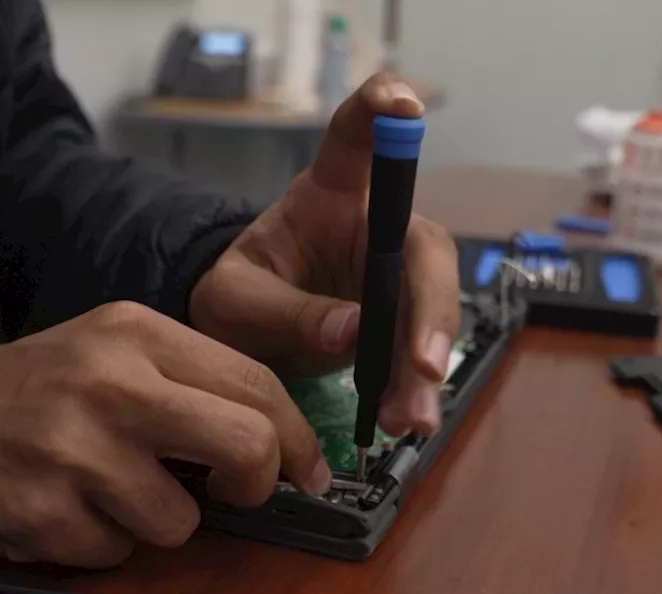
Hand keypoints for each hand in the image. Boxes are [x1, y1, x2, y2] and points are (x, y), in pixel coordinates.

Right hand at [0, 302, 331, 566]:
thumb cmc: (31, 388)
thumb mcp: (109, 351)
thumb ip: (188, 382)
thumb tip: (275, 444)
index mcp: (136, 332)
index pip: (256, 384)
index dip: (297, 437)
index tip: (309, 471)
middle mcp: (112, 384)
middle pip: (244, 445)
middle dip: (256, 483)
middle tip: (235, 493)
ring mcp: (75, 452)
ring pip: (181, 521)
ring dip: (156, 520)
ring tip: (107, 489)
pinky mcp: (44, 515)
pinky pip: (118, 553)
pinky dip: (102, 542)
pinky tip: (66, 507)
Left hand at [190, 73, 460, 437]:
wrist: (237, 338)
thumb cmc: (231, 298)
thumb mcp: (232, 302)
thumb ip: (282, 309)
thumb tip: (352, 331)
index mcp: (326, 193)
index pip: (356, 137)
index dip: (383, 109)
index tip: (405, 103)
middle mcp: (373, 227)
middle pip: (422, 250)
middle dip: (430, 307)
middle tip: (422, 364)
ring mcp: (392, 277)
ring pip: (430, 312)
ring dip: (425, 366)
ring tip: (411, 419)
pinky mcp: (400, 323)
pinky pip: (419, 352)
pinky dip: (416, 389)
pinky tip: (408, 421)